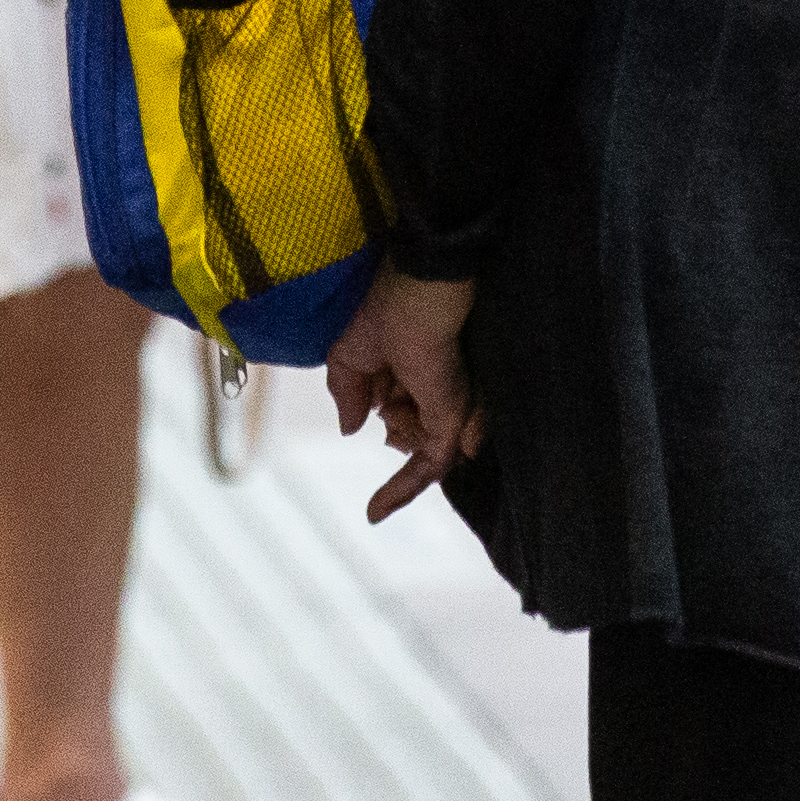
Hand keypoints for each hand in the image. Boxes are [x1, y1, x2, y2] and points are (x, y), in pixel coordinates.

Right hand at [326, 271, 480, 523]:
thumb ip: (348, 394)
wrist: (417, 289)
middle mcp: (438, 390)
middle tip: (392, 391)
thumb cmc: (385, 309)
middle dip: (397, 424)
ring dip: (400, 430)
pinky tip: (374, 511)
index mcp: (418, 370)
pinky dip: (403, 488)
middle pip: (414, 432)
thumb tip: (350, 429)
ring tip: (401, 382)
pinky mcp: (451, 415)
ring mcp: (448, 404)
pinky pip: (431, 462)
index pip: (408, 412)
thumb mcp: (349, 357)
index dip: (391, 423)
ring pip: (420, 447)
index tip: (372, 480)